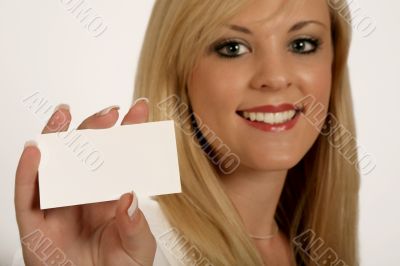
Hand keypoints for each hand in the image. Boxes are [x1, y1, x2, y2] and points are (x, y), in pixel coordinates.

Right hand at [15, 99, 155, 265]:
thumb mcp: (137, 249)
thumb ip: (135, 225)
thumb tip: (129, 197)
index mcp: (108, 197)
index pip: (117, 159)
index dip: (127, 134)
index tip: (140, 111)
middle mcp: (81, 196)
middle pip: (84, 155)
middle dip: (95, 130)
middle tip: (110, 112)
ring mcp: (57, 207)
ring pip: (52, 165)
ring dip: (55, 137)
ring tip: (65, 114)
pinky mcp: (34, 225)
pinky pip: (26, 195)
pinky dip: (28, 172)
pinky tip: (36, 151)